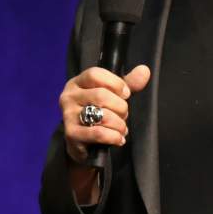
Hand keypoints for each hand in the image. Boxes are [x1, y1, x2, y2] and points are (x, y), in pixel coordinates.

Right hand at [60, 65, 150, 203]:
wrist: (83, 143)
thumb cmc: (98, 114)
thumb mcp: (113, 95)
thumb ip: (128, 83)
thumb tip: (144, 70)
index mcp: (77, 83)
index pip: (95, 74)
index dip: (115, 83)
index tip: (125, 94)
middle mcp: (69, 96)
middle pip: (101, 95)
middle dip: (121, 107)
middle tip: (124, 115)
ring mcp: (68, 116)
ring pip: (102, 115)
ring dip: (119, 124)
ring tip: (121, 129)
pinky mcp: (71, 134)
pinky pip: (99, 133)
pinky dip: (114, 137)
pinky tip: (118, 139)